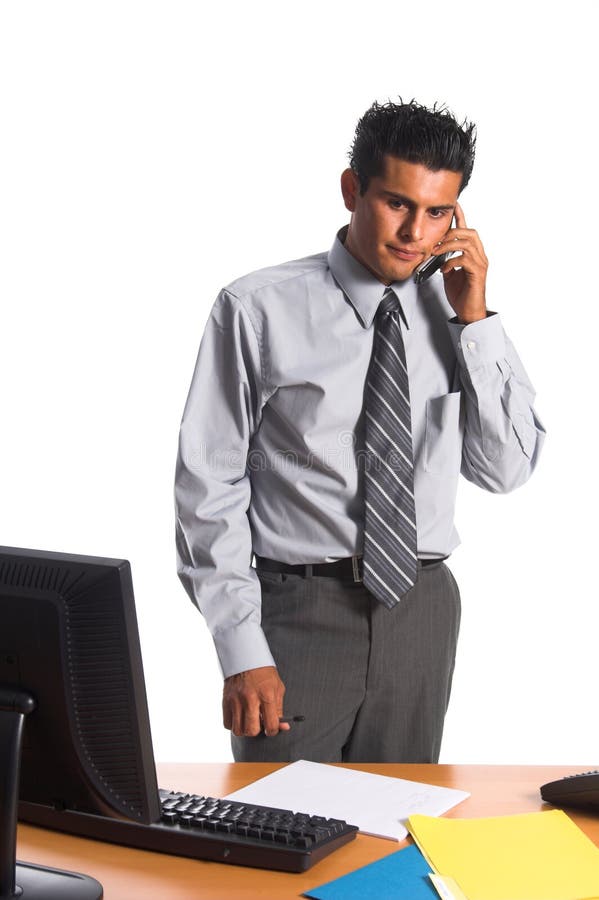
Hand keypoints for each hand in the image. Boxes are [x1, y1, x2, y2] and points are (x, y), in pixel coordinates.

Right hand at [222, 665, 289, 737]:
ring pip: (237, 730)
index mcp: (267, 695)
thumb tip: (283, 727)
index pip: (271, 725)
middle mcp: (250, 699)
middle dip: (257, 731)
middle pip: (251, 731)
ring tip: (248, 720)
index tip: (271, 728)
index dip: (273, 730)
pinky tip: (239, 715)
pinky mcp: (225, 700)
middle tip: (258, 723)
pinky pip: (227, 724)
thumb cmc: (263, 673)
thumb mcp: (277, 688)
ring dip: (244, 729)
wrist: (245, 657)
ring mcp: (236, 700)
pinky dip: (233, 724)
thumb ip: (279, 709)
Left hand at [433, 202, 487, 323]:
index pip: (467, 231)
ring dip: (449, 245)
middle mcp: (480, 257)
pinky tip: (444, 269)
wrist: (468, 312)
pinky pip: (465, 260)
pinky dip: (452, 261)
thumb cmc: (461, 295)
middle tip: (436, 240)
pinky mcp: (477, 274)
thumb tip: (437, 252)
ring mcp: (480, 265)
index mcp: (473, 254)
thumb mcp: (449, 274)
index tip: (453, 205)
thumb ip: (446, 260)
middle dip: (452, 232)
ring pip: (468, 243)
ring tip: (437, 252)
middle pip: (470, 233)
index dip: (460, 217)